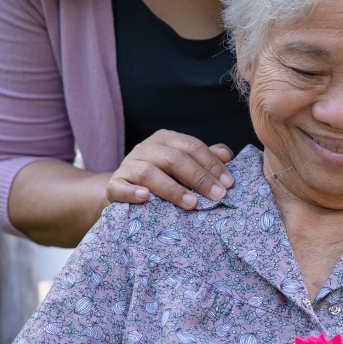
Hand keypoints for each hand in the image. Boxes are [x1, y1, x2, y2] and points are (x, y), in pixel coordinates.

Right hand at [106, 129, 234, 209]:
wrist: (124, 188)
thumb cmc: (162, 176)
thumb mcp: (184, 164)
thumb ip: (205, 158)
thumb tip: (226, 155)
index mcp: (166, 139)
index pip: (192, 146)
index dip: (212, 164)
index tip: (228, 183)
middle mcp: (146, 148)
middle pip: (174, 158)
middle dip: (199, 178)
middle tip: (217, 196)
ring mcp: (128, 165)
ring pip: (149, 172)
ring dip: (172, 189)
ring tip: (191, 204)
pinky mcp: (114, 184)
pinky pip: (120, 186)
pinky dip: (131, 192)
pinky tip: (145, 197)